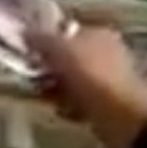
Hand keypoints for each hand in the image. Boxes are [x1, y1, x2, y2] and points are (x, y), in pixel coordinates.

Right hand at [27, 26, 146, 147]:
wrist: (122, 117)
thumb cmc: (92, 75)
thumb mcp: (60, 49)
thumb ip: (41, 39)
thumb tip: (24, 32)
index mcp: (97, 32)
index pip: (65, 30)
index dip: (44, 39)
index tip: (24, 51)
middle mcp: (104, 52)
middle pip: (66, 57)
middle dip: (47, 67)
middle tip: (28, 75)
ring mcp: (106, 80)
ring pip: (69, 81)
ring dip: (53, 89)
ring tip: (40, 96)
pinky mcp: (104, 105)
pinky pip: (77, 102)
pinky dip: (66, 106)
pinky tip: (59, 110)